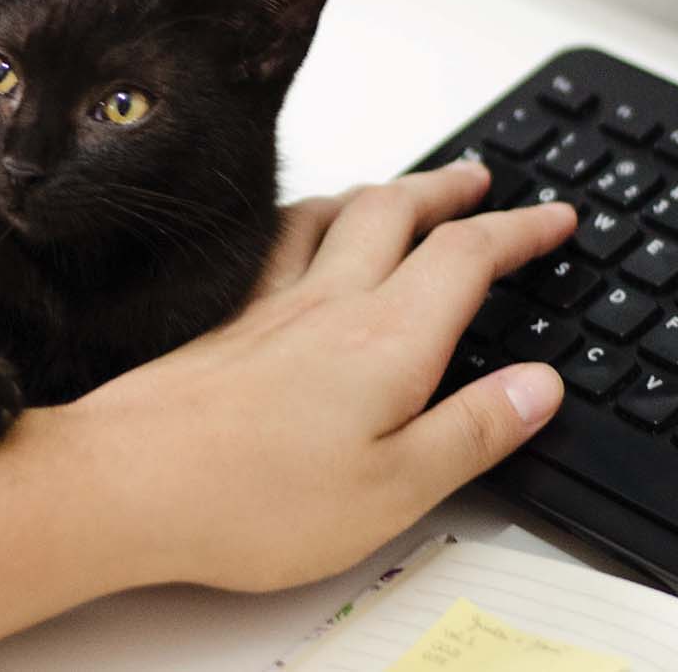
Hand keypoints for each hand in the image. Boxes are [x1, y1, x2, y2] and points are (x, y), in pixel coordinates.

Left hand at [44, 161, 576, 591]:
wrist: (123, 484)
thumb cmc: (248, 499)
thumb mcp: (393, 490)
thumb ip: (471, 432)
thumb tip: (538, 388)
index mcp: (387, 342)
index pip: (468, 258)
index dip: (520, 230)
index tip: (555, 218)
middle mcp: (328, 306)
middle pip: (397, 212)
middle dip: (449, 188)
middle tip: (481, 178)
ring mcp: (267, 307)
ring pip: (332, 216)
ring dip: (379, 193)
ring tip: (400, 192)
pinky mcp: (221, 324)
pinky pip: (274, 243)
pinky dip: (304, 220)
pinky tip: (293, 236)